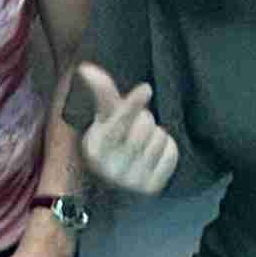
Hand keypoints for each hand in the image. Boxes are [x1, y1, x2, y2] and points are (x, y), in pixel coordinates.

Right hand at [72, 62, 180, 196]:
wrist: (119, 181)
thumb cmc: (113, 139)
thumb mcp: (105, 118)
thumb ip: (101, 93)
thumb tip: (85, 67)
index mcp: (95, 149)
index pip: (118, 122)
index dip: (132, 104)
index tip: (146, 88)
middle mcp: (111, 168)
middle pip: (143, 126)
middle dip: (144, 119)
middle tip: (136, 125)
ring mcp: (132, 181)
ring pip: (159, 138)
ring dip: (156, 134)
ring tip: (144, 141)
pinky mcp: (152, 188)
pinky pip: (170, 153)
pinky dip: (167, 149)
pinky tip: (155, 155)